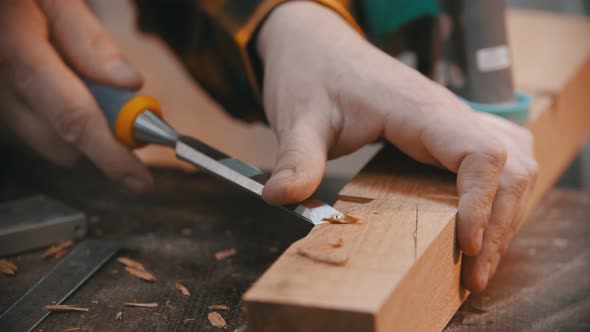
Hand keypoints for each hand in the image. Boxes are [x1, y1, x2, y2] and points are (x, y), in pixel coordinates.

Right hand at [0, 0, 151, 191]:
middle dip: (100, 135)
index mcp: (15, 52)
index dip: (111, 155)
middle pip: (62, 142)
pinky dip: (52, 119)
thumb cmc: (21, 0)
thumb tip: (129, 83)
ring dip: (75, 126)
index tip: (138, 178)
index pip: (71, 117)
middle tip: (119, 106)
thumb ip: (89, 41)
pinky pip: (31, 133)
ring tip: (75, 82)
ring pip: (48, 143)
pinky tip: (51, 87)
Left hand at [257, 2, 537, 291]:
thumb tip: (280, 198)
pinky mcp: (446, 132)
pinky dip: (499, 196)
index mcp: (419, 110)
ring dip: (507, 213)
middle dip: (502, 224)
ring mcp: (451, 122)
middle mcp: (447, 115)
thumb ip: (296, 158)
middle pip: (512, 166)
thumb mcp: (299, 117)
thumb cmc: (314, 75)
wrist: (318, 49)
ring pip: (514, 164)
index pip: (480, 153)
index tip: (466, 245)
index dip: (483, 203)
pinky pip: (496, 160)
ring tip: (482, 261)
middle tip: (475, 277)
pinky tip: (483, 224)